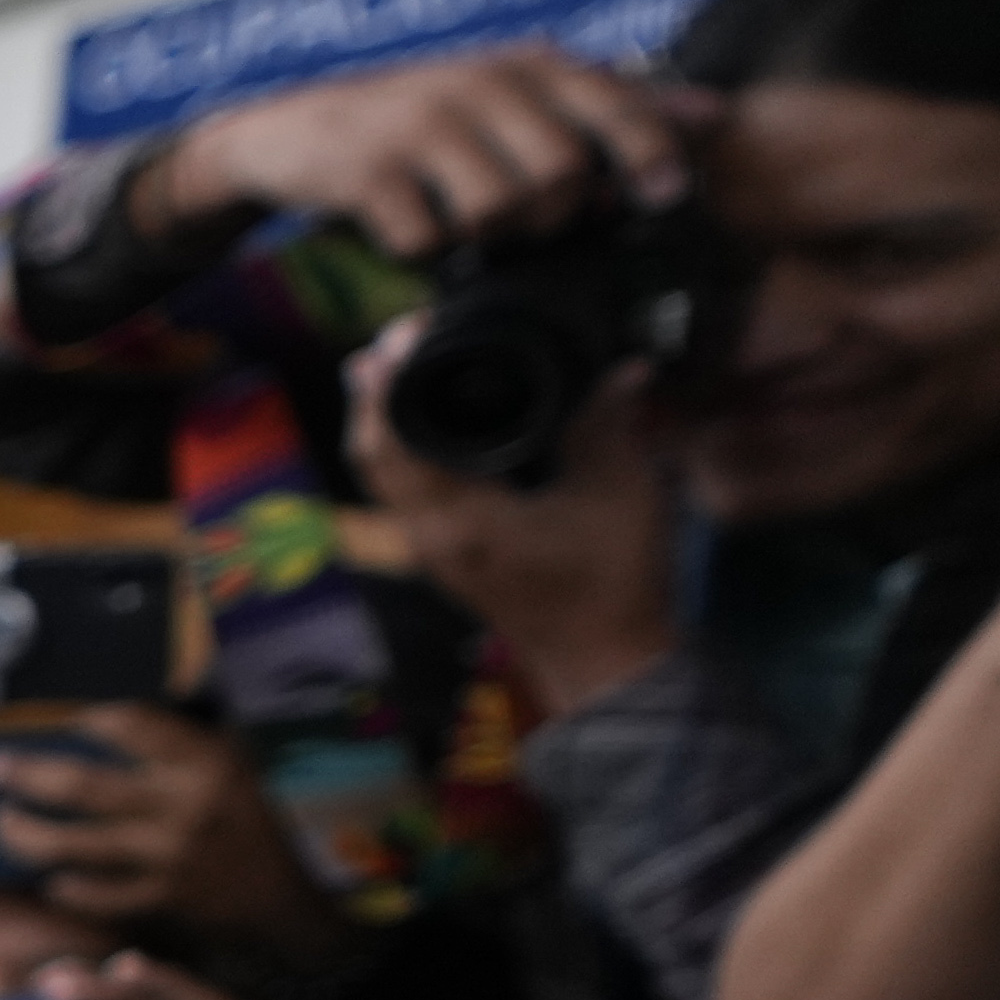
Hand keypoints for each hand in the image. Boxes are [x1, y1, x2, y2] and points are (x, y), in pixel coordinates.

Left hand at [0, 705, 345, 968]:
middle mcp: (181, 807)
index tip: (67, 718)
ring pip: (77, 845)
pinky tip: (47, 877)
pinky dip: (69, 886)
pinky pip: (101, 895)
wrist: (308, 892)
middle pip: (83, 786)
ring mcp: (168, 858)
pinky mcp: (165, 901)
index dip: (92, 719)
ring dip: (27, 833)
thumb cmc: (276, 814)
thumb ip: (204, 726)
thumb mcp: (251, 756)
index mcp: (205, 760)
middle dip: (26, 775)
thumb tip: (186, 671)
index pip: (133, 726)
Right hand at [143, 43, 705, 261]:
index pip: (614, 102)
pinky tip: (414, 236)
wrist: (288, 130)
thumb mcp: (513, 95)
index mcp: (524, 65)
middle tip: (530, 224)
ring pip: (498, 209)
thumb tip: (714, 114)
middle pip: (562, 171)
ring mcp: (420, 127)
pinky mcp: (367, 174)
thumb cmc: (420, 120)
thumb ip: (607, 105)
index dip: (652, 154)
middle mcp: (478, 85)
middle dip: (556, 216)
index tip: (669, 198)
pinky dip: (426, 254)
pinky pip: (426, 239)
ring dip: (489, 238)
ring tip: (467, 228)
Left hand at [347, 329, 684, 705]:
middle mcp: (431, 536)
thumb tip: (624, 365)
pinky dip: (408, 454)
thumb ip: (612, 425)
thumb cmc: (614, 583)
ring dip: (386, 426)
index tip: (398, 336)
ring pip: (387, 479)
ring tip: (399, 372)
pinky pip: (409, 495)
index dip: (386, 384)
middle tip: (390, 344)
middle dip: (374, 398)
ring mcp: (435, 551)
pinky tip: (433, 426)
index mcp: (459, 519)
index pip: (392, 443)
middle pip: (374, 458)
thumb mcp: (622, 493)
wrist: (608, 663)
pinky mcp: (451, 557)